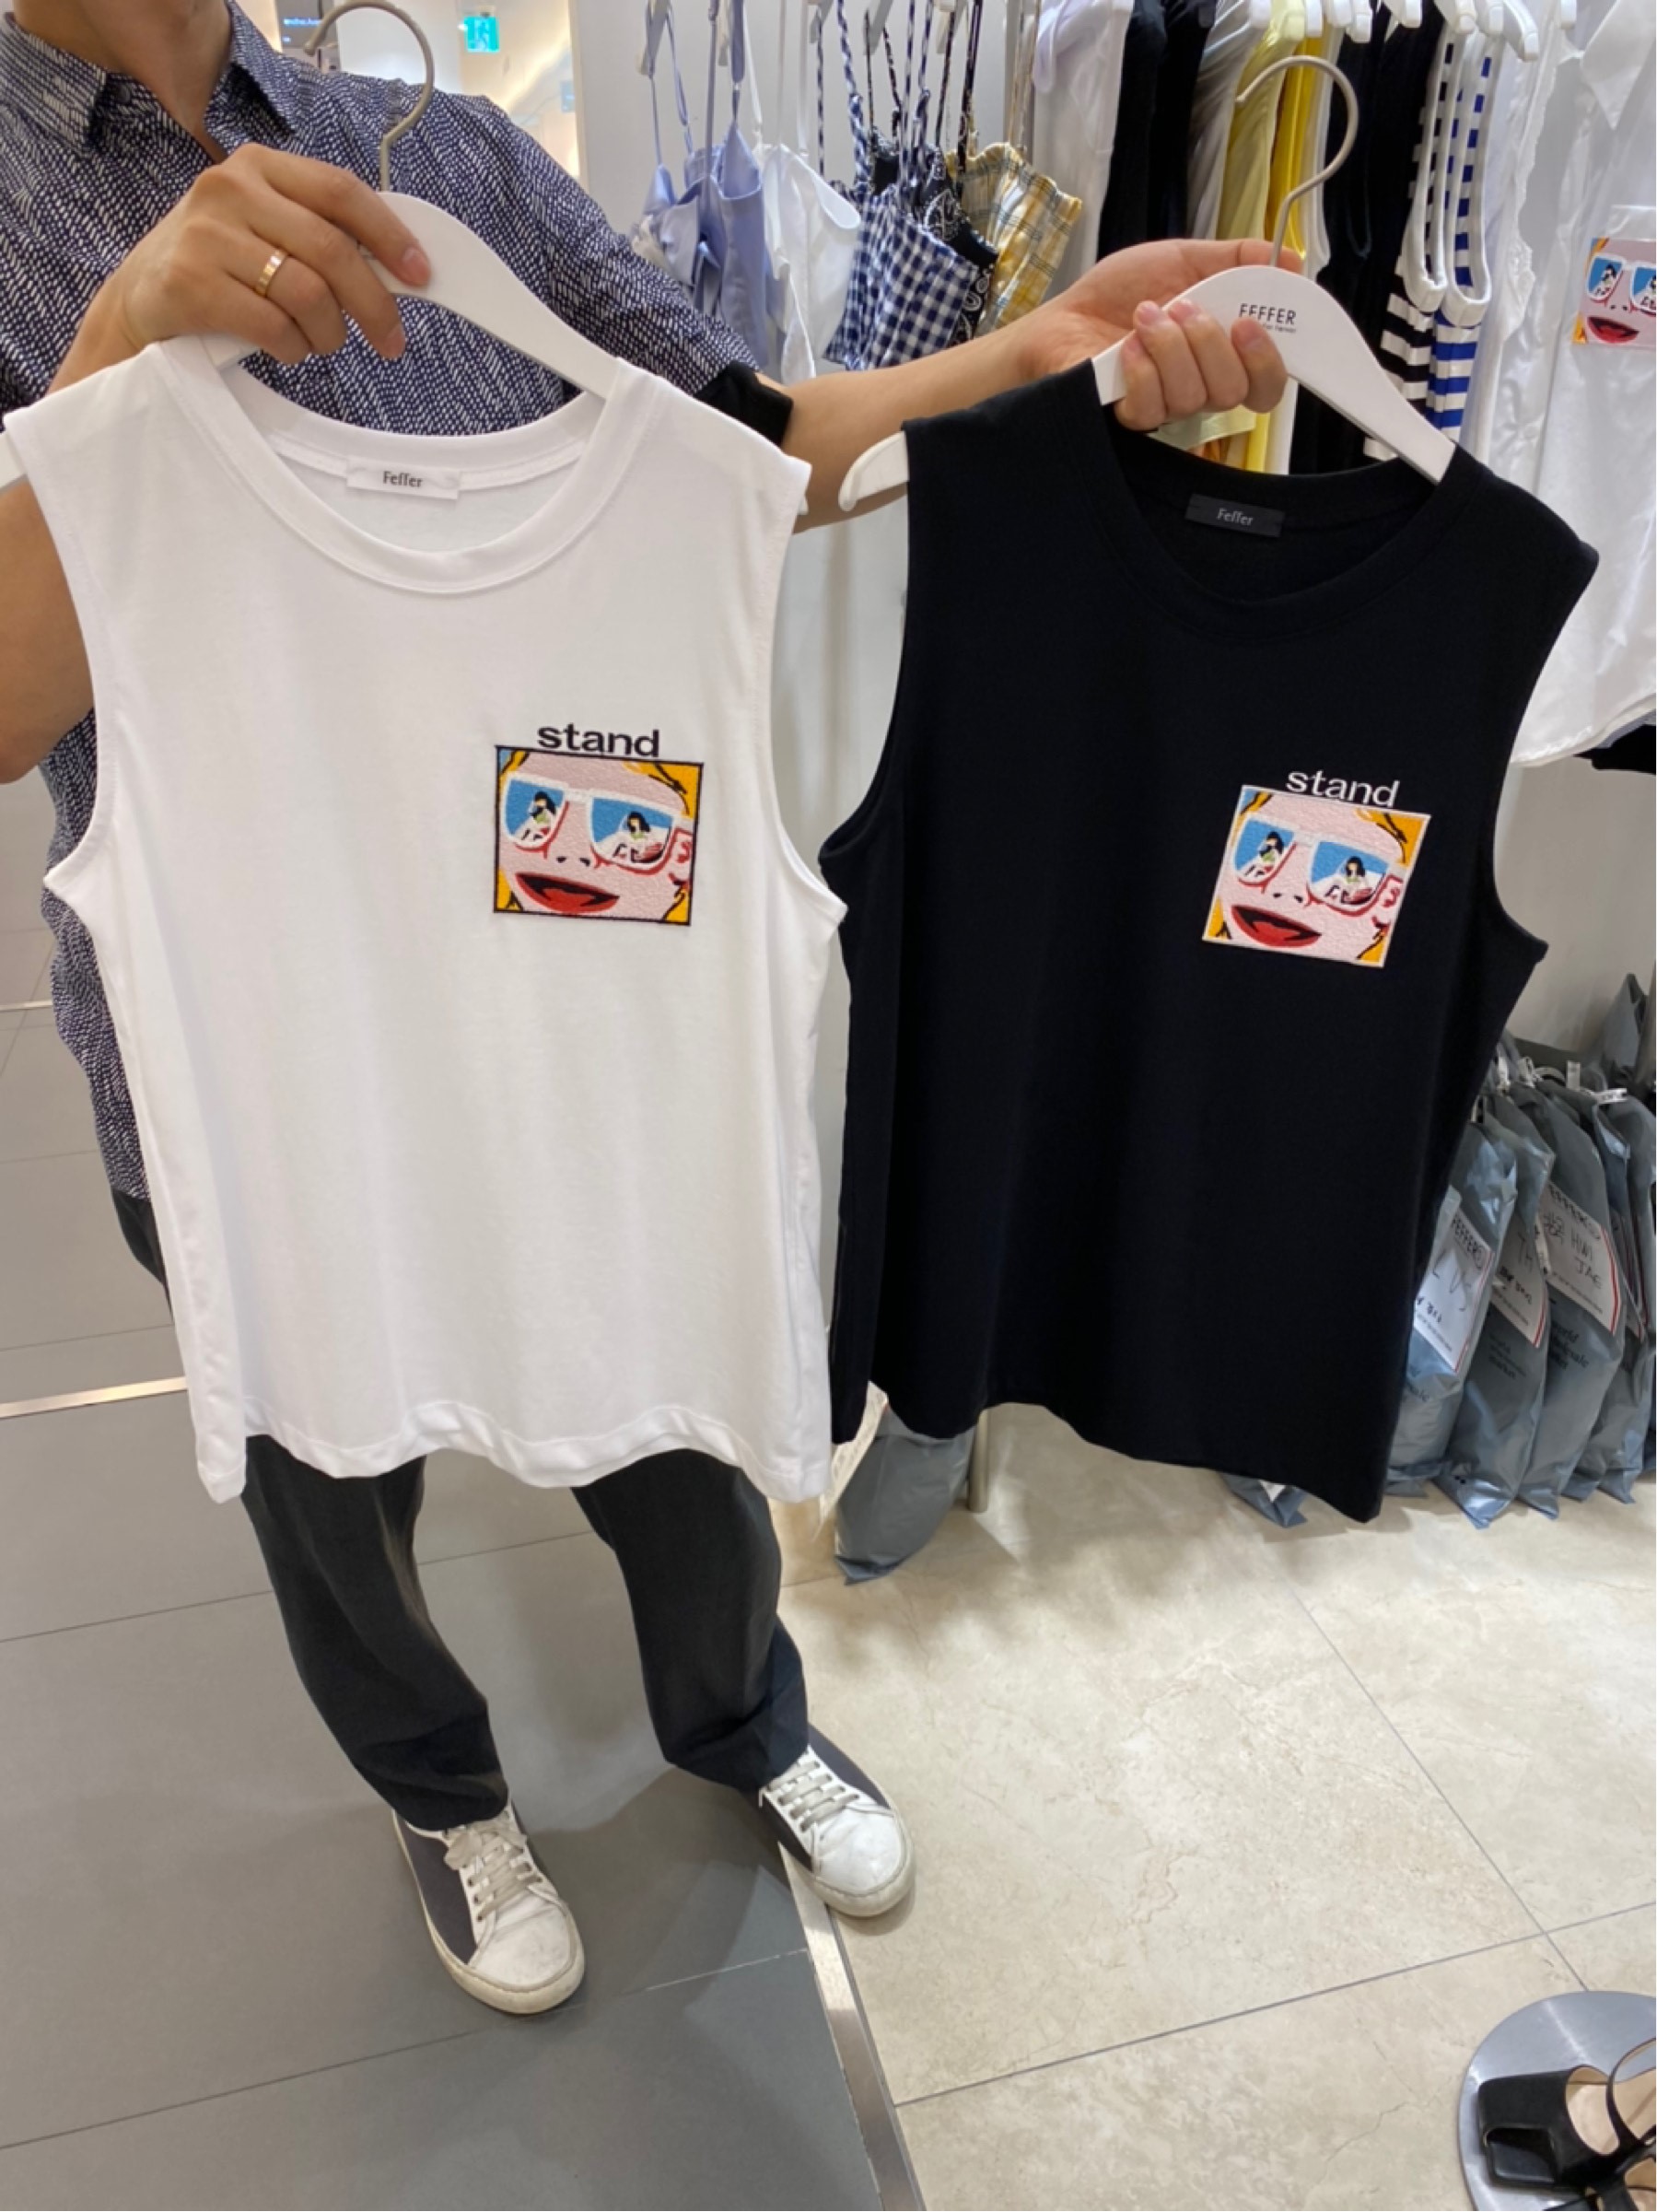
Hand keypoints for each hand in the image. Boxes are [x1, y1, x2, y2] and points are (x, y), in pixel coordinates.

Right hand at [56, 146, 430, 387]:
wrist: (139, 302)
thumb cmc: (218, 268)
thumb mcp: (265, 229)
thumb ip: (319, 233)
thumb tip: (398, 268)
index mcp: (260, 167)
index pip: (341, 191)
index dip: (389, 235)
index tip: (421, 275)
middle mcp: (230, 189)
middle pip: (332, 250)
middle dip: (374, 304)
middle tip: (391, 341)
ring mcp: (206, 235)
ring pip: (307, 292)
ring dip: (328, 333)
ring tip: (320, 343)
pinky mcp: (190, 283)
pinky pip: (272, 326)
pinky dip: (293, 348)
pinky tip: (286, 348)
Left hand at [1016, 237, 1302, 430]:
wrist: (1064, 317)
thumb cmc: (1120, 294)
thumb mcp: (1184, 259)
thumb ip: (1237, 259)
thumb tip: (1290, 260)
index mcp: (1222, 353)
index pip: (1267, 381)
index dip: (1270, 359)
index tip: (1252, 322)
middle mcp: (1200, 386)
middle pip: (1236, 391)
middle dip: (1213, 342)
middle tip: (1185, 307)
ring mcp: (1167, 406)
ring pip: (1195, 396)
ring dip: (1172, 346)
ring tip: (1145, 315)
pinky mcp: (1132, 416)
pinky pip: (1153, 407)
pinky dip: (1143, 368)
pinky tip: (1126, 345)